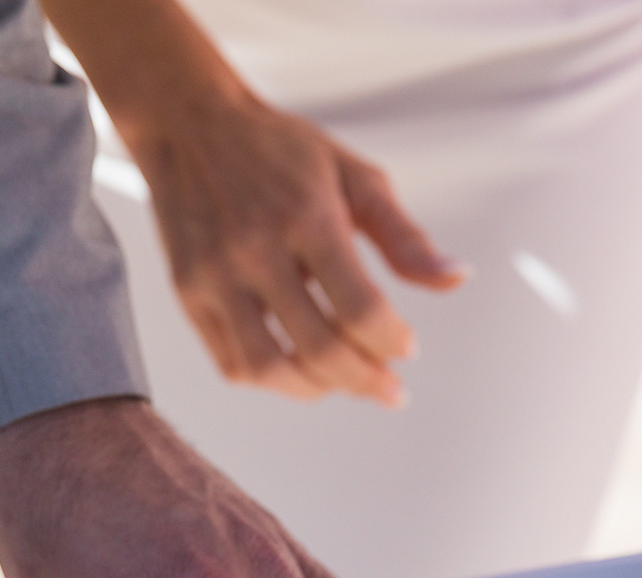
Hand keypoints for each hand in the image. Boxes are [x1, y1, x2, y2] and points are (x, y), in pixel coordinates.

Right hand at [121, 87, 462, 404]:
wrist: (188, 125)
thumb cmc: (278, 151)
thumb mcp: (354, 176)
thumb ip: (404, 236)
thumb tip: (454, 279)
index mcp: (307, 216)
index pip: (360, 309)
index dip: (392, 342)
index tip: (405, 348)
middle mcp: (256, 249)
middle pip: (318, 349)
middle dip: (364, 380)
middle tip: (386, 388)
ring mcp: (215, 275)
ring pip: (268, 368)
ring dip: (315, 389)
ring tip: (340, 382)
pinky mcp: (187, 293)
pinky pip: (231, 362)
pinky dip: (271, 378)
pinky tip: (296, 367)